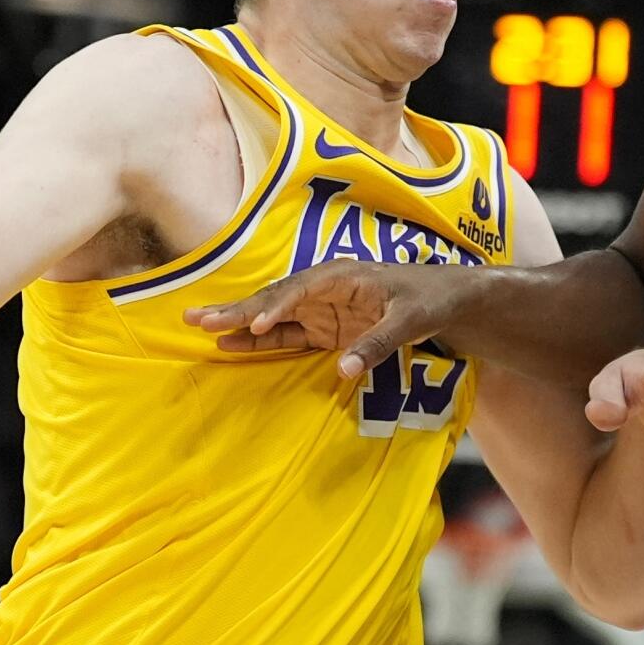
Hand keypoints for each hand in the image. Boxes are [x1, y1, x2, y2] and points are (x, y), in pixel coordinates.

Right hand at [185, 260, 469, 374]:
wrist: (445, 299)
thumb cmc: (428, 300)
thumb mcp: (410, 321)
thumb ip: (377, 343)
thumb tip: (344, 369)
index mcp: (342, 275)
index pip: (301, 290)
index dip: (277, 306)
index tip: (256, 324)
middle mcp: (323, 288)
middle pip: (274, 298)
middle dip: (237, 309)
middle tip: (197, 318)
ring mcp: (321, 308)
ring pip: (272, 315)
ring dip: (239, 323)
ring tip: (201, 328)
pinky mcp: (323, 328)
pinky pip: (285, 334)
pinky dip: (260, 341)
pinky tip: (231, 346)